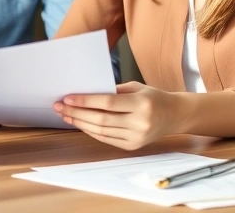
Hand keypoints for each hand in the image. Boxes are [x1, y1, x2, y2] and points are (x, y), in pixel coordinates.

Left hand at [53, 82, 183, 150]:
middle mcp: (140, 122)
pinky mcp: (133, 146)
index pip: (107, 103)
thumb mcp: (136, 87)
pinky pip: (106, 139)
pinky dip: (91, 131)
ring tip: (66, 115)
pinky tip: (80, 123)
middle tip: (60, 106)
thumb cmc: (153, 97)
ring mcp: (137, 137)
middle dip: (77, 113)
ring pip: (101, 131)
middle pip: (101, 119)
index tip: (67, 98)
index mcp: (141, 104)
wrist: (175, 115)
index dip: (85, 101)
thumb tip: (84, 93)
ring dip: (80, 123)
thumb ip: (112, 91)